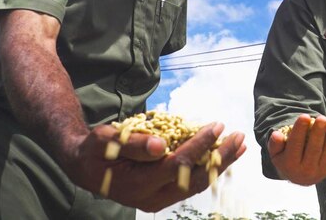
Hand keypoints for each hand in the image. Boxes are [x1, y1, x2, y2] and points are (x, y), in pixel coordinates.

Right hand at [63, 122, 245, 211]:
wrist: (85, 167)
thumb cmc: (95, 150)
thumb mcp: (108, 141)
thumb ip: (135, 145)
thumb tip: (161, 145)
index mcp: (138, 185)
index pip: (178, 165)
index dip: (200, 145)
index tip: (217, 126)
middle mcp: (152, 198)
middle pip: (196, 178)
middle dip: (221, 158)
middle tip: (240, 137)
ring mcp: (159, 199)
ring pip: (198, 183)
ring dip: (220, 164)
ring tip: (239, 145)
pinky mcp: (164, 194)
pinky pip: (192, 182)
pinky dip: (209, 167)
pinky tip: (222, 154)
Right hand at [268, 114, 325, 185]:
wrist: (302, 177)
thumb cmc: (287, 158)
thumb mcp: (276, 153)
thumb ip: (275, 144)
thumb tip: (276, 134)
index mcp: (291, 165)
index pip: (295, 146)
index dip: (300, 130)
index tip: (304, 116)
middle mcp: (307, 170)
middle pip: (314, 149)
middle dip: (318, 133)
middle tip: (322, 118)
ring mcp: (322, 169)